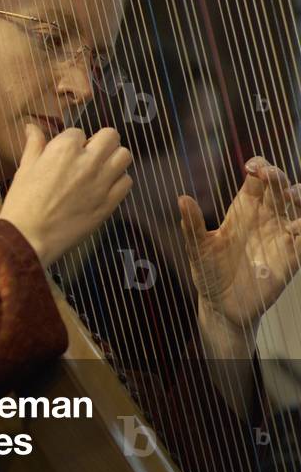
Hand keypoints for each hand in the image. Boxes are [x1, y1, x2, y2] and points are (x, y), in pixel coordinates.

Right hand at [0, 125, 132, 265]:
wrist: (29, 237)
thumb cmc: (22, 203)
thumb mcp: (24, 169)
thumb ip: (34, 144)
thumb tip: (32, 126)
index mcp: (64, 148)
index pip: (78, 131)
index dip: (71, 142)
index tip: (65, 154)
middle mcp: (88, 161)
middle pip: (110, 136)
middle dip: (99, 142)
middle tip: (88, 155)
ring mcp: (102, 182)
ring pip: (124, 156)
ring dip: (113, 159)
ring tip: (99, 170)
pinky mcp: (110, 202)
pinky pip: (127, 182)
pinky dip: (118, 182)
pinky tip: (103, 188)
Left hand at [179, 156, 300, 335]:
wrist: (221, 305)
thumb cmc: (208, 271)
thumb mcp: (198, 248)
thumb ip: (192, 225)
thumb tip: (182, 198)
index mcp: (243, 210)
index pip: (257, 179)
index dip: (259, 166)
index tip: (251, 167)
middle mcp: (266, 218)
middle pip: (280, 188)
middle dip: (279, 177)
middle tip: (271, 177)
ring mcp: (281, 236)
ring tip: (291, 196)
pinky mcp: (292, 257)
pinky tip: (300, 225)